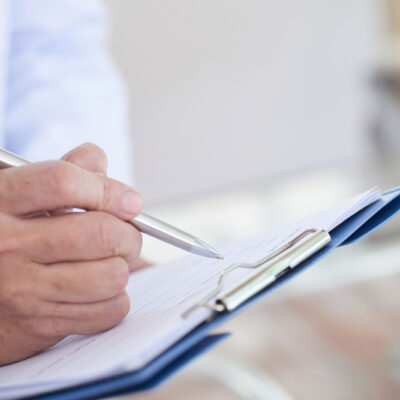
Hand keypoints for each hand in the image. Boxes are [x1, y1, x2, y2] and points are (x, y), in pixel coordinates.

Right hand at [0, 143, 141, 365]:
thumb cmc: (0, 236)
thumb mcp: (15, 195)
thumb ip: (58, 173)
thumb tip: (97, 161)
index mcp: (1, 201)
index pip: (64, 182)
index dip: (107, 189)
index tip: (129, 201)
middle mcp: (7, 244)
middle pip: (100, 232)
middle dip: (129, 233)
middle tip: (126, 235)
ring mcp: (21, 288)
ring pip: (112, 275)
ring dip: (122, 267)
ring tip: (108, 263)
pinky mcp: (38, 324)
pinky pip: (109, 310)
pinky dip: (115, 299)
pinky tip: (98, 291)